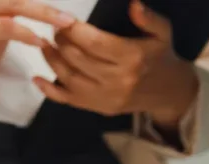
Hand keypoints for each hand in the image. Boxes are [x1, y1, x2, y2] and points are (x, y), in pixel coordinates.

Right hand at [0, 0, 74, 96]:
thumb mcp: (0, 26)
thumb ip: (14, 13)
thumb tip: (41, 7)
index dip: (39, 2)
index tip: (62, 11)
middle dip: (46, 8)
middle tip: (69, 18)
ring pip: (13, 6)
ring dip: (42, 16)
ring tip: (63, 26)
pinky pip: (6, 27)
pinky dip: (26, 34)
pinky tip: (40, 42)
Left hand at [34, 1, 198, 129]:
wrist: (170, 92)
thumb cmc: (161, 57)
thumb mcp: (163, 33)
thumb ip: (148, 19)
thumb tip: (134, 5)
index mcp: (132, 58)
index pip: (93, 42)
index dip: (72, 29)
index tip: (63, 19)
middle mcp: (118, 80)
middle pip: (77, 58)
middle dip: (60, 41)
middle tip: (54, 30)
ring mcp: (108, 97)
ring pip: (70, 77)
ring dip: (52, 60)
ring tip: (46, 45)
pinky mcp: (102, 108)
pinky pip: (71, 100)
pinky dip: (51, 91)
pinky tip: (39, 78)